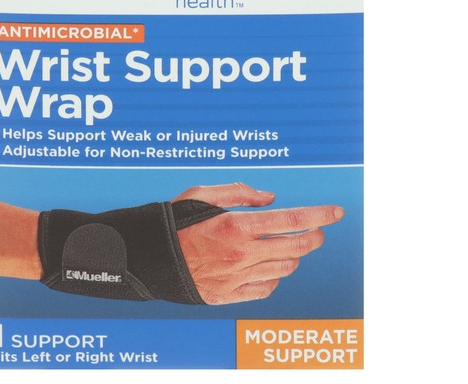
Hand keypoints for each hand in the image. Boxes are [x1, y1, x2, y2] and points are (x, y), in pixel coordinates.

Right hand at [173, 183, 343, 304]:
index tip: (337, 211)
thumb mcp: (201, 194)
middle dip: (313, 237)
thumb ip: (238, 192)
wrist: (151, 258)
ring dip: (295, 256)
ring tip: (289, 246)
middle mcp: (241, 254)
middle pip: (295, 248)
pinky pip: (265, 289)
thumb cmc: (176, 221)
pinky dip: (274, 277)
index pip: (290, 220)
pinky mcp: (228, 295)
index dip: (319, 215)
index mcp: (236, 225)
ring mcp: (236, 277)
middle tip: (317, 230)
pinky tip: (268, 266)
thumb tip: (271, 198)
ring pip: (284, 269)